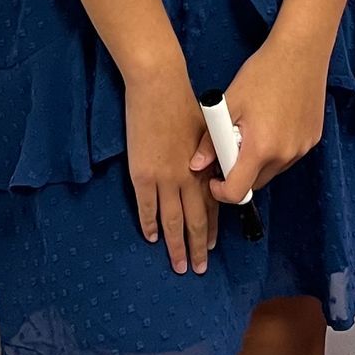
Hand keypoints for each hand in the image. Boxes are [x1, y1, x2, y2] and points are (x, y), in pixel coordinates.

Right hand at [125, 57, 218, 273]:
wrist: (159, 87)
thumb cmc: (184, 103)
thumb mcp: (207, 132)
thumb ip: (208, 157)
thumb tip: (210, 173)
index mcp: (205, 167)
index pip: (212, 206)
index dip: (212, 228)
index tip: (212, 245)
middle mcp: (189, 178)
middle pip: (194, 220)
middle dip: (197, 246)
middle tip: (198, 268)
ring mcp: (165, 178)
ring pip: (172, 221)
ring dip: (175, 245)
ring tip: (178, 265)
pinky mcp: (143, 174)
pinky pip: (147, 208)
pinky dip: (150, 225)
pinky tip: (152, 238)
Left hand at [195, 32, 328, 205]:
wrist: (300, 52)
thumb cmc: (262, 73)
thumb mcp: (229, 103)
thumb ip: (211, 139)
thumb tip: (196, 165)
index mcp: (260, 148)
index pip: (237, 193)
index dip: (220, 191)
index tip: (213, 177)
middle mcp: (284, 155)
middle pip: (255, 183)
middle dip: (239, 172)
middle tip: (232, 143)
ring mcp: (302, 149)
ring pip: (272, 170)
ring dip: (259, 160)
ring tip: (255, 126)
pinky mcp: (312, 140)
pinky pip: (289, 156)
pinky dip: (277, 149)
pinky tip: (274, 121)